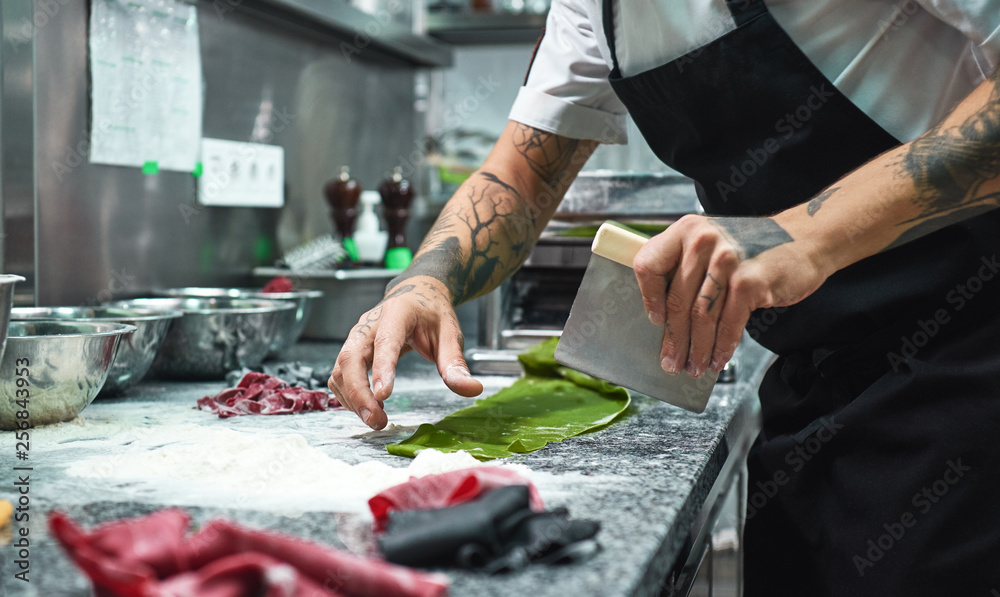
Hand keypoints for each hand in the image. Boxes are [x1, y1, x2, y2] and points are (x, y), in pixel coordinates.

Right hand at [328, 276, 483, 429]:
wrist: (417, 295)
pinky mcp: (351, 350)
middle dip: (359, 392)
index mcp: (396, 314)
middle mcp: (368, 324)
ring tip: (376, 420)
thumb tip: (472, 390)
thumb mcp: (450, 334)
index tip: (384, 396)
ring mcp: (356, 336)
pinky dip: (347, 395)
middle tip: (376, 420)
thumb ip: (456, 363)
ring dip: (353, 398)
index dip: (381, 369)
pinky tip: (367, 408)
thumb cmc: (432, 314)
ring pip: (340, 368)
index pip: (385, 342)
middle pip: (350, 357)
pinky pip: (339, 375)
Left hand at [632, 215, 828, 377]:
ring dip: (696, 348)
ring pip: (701, 316)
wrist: (805, 239)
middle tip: (671, 362)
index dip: (649, 297)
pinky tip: (718, 358)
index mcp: (686, 230)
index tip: (655, 319)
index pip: (648, 265)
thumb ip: (687, 267)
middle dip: (674, 339)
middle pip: (676, 300)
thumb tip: (664, 316)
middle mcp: (703, 241)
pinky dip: (722, 346)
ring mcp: (727, 260)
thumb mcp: (712, 244)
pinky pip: (728, 323)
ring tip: (694, 366)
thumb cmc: (753, 248)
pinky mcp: (749, 281)